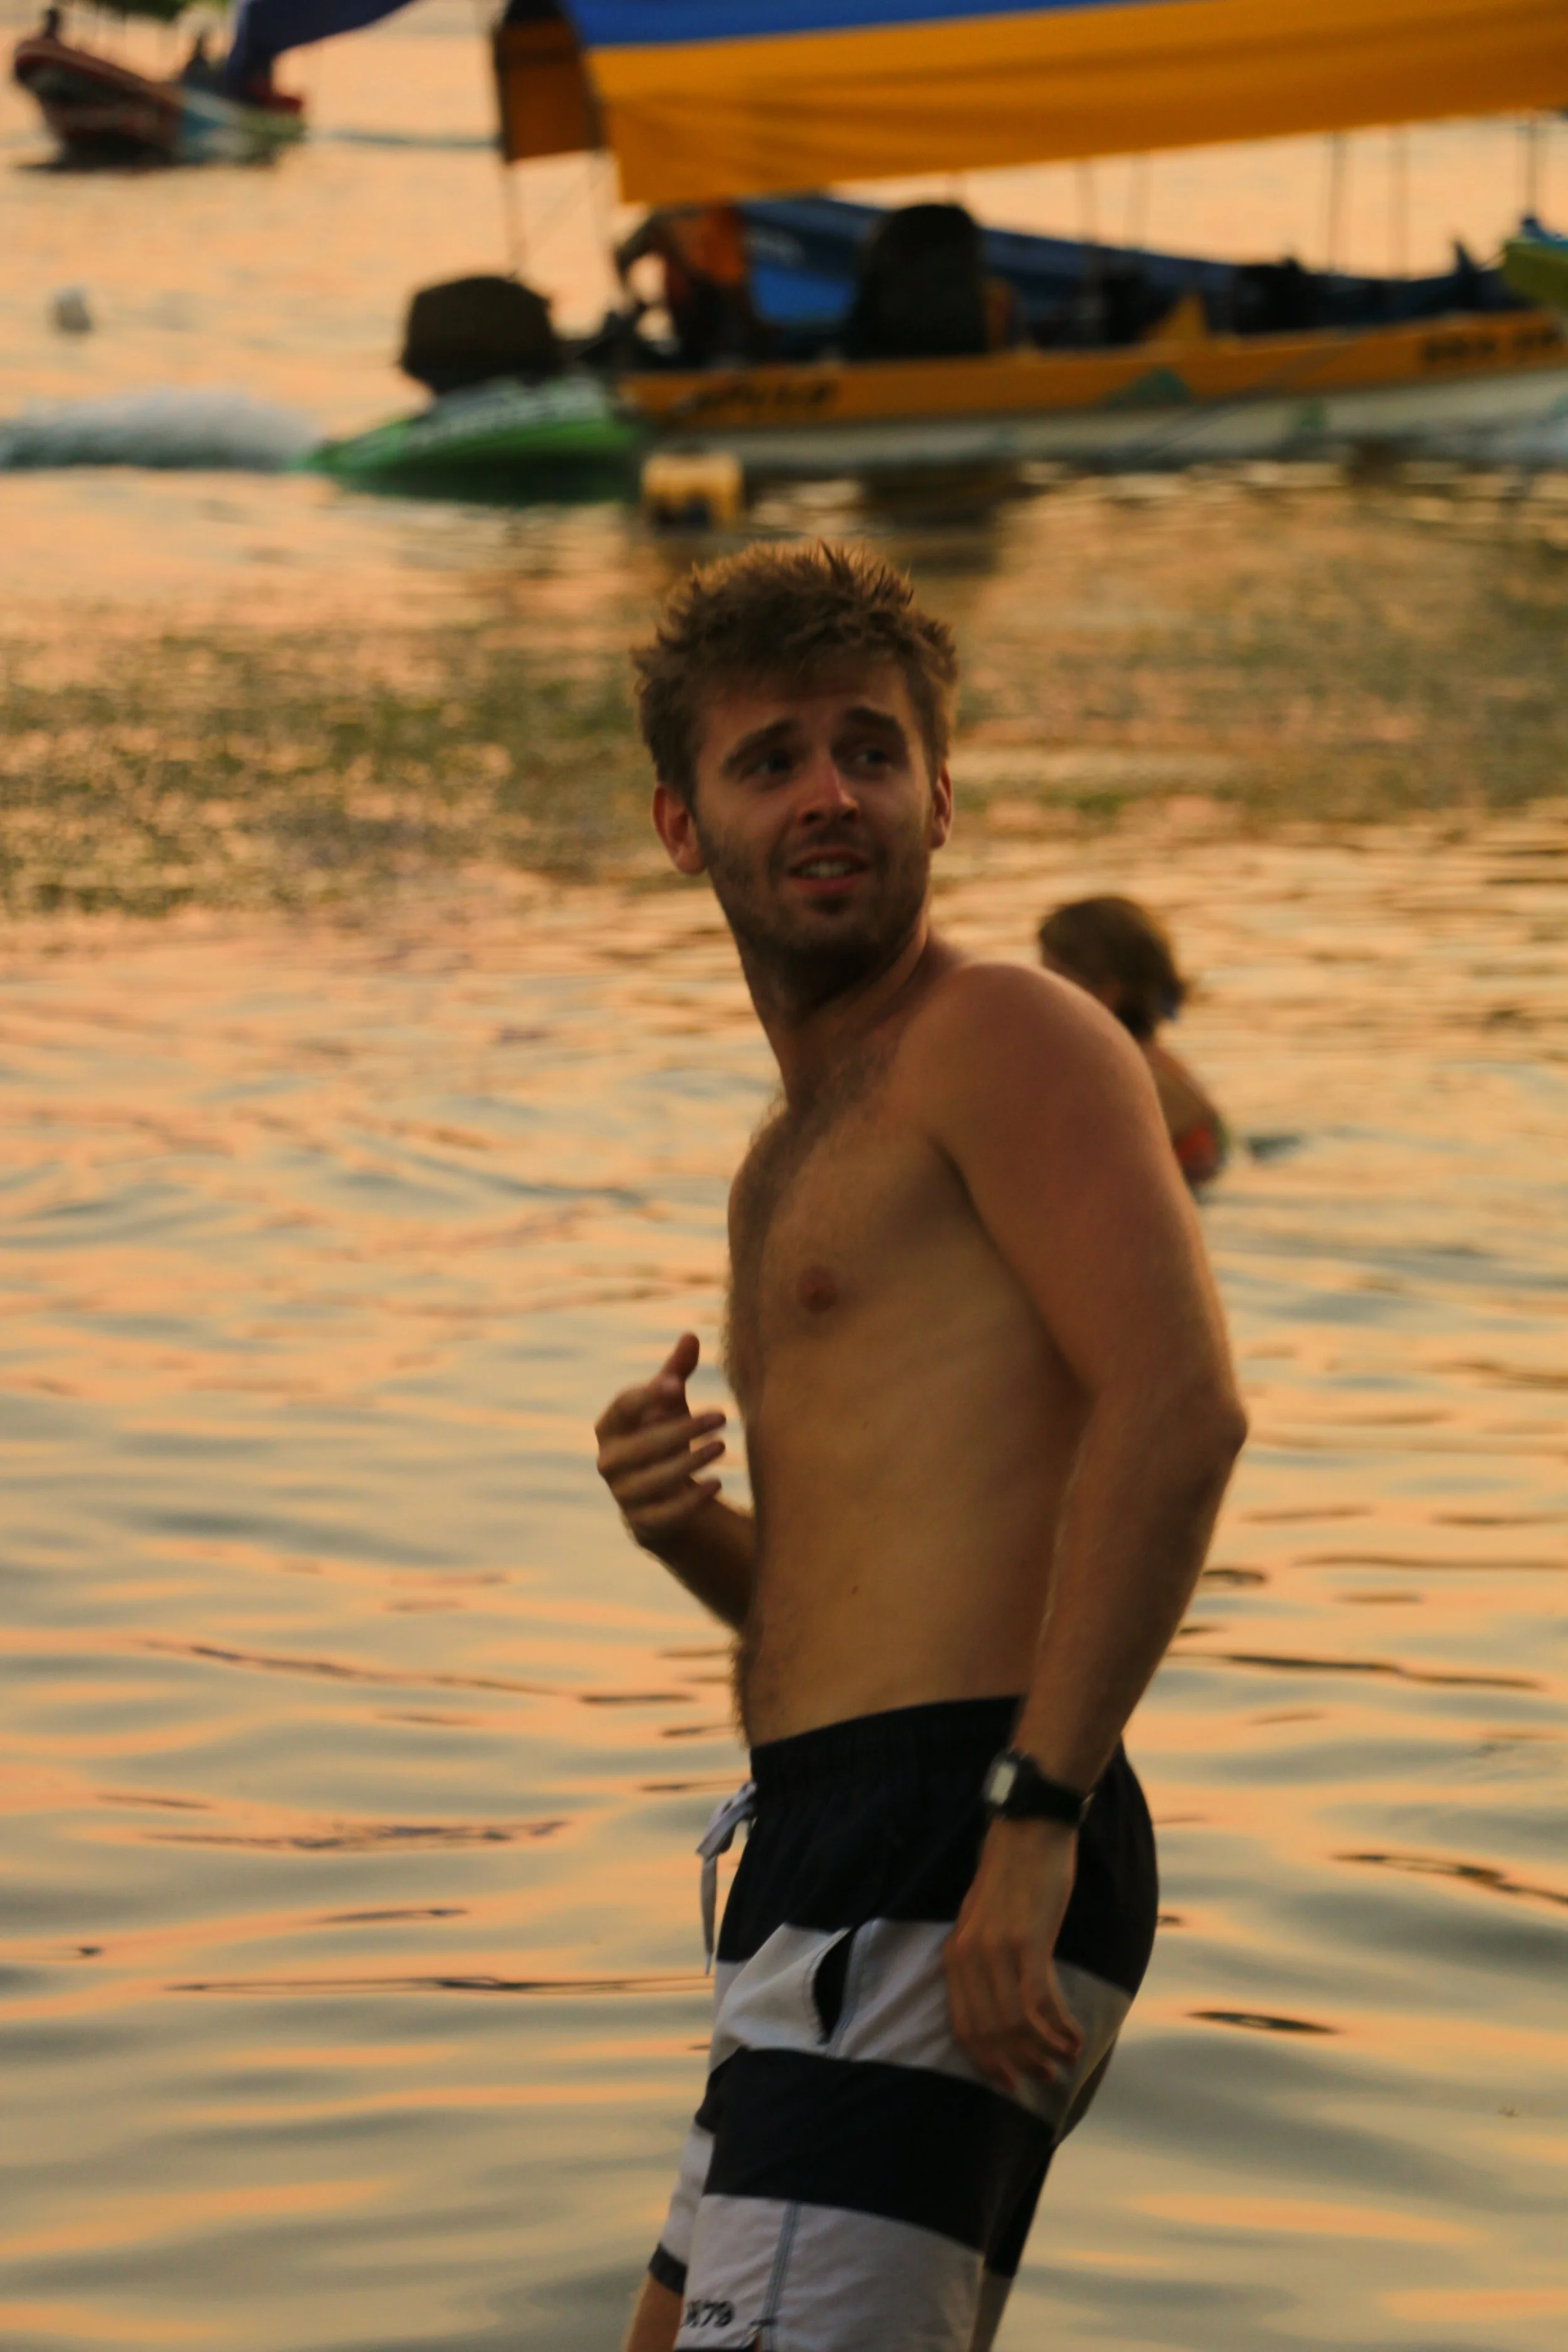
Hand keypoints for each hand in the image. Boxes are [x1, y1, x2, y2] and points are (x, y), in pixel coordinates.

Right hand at [594, 1332, 727, 1544]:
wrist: (659, 1496)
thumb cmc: (662, 1436)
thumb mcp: (669, 1405)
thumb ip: (676, 1373)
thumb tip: (690, 1335)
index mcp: (610, 1426)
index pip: (624, 1407)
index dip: (648, 1395)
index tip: (679, 1385)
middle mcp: (609, 1461)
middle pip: (642, 1446)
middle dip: (682, 1430)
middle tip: (722, 1415)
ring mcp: (623, 1495)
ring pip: (652, 1481)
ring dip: (688, 1463)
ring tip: (722, 1446)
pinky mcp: (643, 1523)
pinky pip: (664, 1515)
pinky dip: (690, 1501)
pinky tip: (717, 1483)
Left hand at [944, 1818, 1083, 2094]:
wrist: (1029, 1830)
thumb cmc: (1011, 1876)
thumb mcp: (982, 1921)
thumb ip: (981, 1960)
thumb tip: (996, 2008)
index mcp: (954, 1954)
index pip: (962, 2027)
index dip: (985, 2061)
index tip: (1007, 2081)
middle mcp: (969, 1957)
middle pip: (989, 2032)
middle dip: (1018, 2063)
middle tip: (1044, 2078)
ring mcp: (997, 1950)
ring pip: (1016, 2024)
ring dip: (1043, 2050)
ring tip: (1065, 2061)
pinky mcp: (1028, 1942)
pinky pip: (1041, 2002)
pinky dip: (1059, 2028)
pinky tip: (1075, 2037)